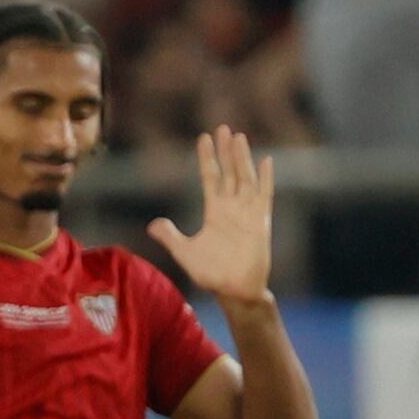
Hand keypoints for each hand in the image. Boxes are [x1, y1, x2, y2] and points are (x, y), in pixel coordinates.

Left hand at [161, 126, 275, 304]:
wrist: (233, 290)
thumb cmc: (211, 274)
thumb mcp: (185, 252)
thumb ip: (170, 236)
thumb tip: (153, 224)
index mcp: (214, 211)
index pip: (210, 177)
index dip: (207, 158)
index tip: (203, 138)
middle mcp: (232, 207)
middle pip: (229, 171)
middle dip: (225, 150)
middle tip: (223, 128)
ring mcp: (247, 212)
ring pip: (245, 178)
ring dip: (242, 158)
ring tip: (239, 137)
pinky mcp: (260, 221)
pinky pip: (264, 195)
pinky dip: (265, 179)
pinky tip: (265, 161)